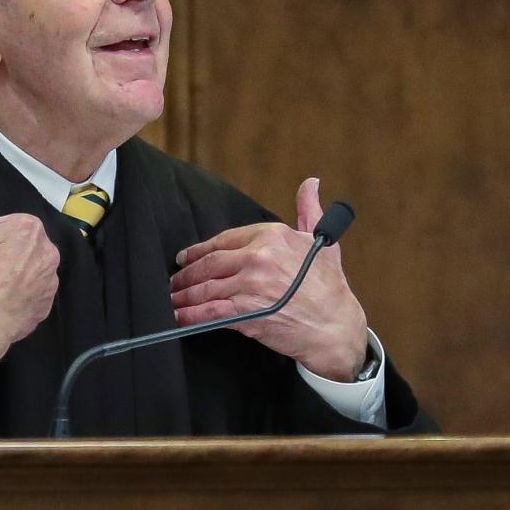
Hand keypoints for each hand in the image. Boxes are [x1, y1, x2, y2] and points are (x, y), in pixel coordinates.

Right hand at [0, 151, 60, 389]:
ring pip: (31, 273)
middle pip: (24, 249)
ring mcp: (49, 282)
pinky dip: (20, 300)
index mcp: (29, 226)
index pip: (12, 227)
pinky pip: (33, 298)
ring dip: (17, 278)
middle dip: (7, 256)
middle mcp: (48, 251)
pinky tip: (1, 303)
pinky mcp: (46, 307)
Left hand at [169, 177, 367, 380]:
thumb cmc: (330, 286)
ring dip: (184, 294)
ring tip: (172, 297)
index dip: (201, 249)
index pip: (225, 239)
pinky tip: (180, 316)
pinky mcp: (246, 313)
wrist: (336, 326)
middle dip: (187, 273)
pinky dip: (191, 315)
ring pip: (206, 288)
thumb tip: (311, 183)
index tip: (187, 256)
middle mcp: (258, 258)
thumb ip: (309, 209)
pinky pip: (210, 312)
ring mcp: (250, 286)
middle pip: (210, 263)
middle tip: (174, 279)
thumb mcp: (322, 240)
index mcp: (272, 236)